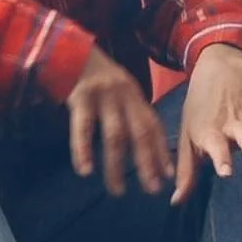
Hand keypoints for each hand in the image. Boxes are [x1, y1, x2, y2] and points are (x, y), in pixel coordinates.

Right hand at [66, 45, 171, 197]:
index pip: (154, 127)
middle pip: (141, 133)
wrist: (71, 51)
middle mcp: (125, 97)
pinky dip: (84, 150)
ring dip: (117, 166)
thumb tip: (142, 145)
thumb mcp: (121, 90)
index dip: (162, 150)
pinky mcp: (81, 98)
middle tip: (153, 189)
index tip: (169, 175)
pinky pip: (83, 128)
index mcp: (136, 96)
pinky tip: (85, 170)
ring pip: (115, 136)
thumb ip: (130, 113)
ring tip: (117, 190)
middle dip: (148, 162)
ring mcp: (104, 97)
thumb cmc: (97, 78)